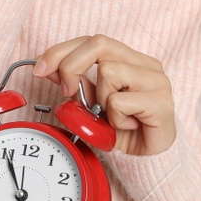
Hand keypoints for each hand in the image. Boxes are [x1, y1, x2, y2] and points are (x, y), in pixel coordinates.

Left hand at [33, 35, 175, 156]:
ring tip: (113, 116)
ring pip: (109, 72)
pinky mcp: (160, 101)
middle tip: (67, 92)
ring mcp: (156, 81)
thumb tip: (48, 67)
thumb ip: (76, 84)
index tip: (40, 68)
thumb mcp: (92, 104)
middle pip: (99, 44)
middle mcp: (146, 64)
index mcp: (131, 59)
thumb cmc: (124, 130)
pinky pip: (119, 102)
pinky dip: (114, 118)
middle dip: (72, 66)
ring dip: (101, 100)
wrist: (149, 160)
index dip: (62, 50)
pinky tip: (126, 125)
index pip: (92, 40)